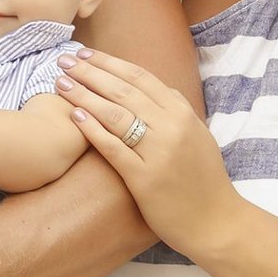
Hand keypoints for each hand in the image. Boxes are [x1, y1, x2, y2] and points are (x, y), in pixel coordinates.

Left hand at [55, 49, 242, 256]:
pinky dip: (92, 129)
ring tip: (60, 83)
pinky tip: (74, 115)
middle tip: (63, 61)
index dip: (109, 62)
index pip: (139, 77)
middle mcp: (171, 127)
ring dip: (84, 95)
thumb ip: (180, 111)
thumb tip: (163, 88)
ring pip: (115, 114)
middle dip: (89, 72)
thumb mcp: (199, 136)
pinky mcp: (145, 179)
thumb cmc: (205, 181)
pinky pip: (114, 148)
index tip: (84, 53)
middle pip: (122, 90)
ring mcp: (158, 152)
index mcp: (182, 113)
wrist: (217, 223)